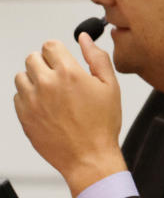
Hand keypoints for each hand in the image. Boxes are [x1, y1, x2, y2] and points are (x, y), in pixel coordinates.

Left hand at [13, 33, 125, 196]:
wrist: (88, 157)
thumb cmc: (101, 125)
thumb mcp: (111, 86)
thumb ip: (97, 58)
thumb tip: (85, 39)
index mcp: (69, 73)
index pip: (50, 45)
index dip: (58, 51)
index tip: (63, 59)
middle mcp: (47, 84)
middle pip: (32, 58)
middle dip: (46, 63)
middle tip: (60, 78)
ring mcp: (31, 100)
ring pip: (21, 76)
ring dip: (34, 79)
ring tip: (52, 92)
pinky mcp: (23, 115)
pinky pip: (18, 96)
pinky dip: (29, 97)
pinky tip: (46, 106)